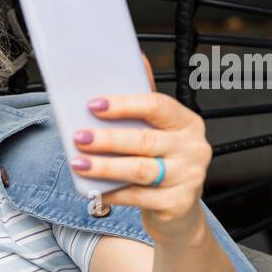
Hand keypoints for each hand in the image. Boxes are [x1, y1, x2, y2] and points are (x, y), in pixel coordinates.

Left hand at [68, 53, 212, 242]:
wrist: (178, 213)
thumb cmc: (161, 164)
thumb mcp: (157, 132)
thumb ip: (144, 101)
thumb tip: (135, 58)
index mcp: (187, 123)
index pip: (158, 106)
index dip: (124, 104)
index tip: (94, 104)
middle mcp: (194, 148)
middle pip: (145, 140)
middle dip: (107, 138)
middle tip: (78, 137)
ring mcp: (189, 177)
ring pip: (140, 169)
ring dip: (104, 166)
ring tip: (78, 163)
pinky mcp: (178, 203)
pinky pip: (138, 196)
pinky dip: (112, 193)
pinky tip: (94, 191)